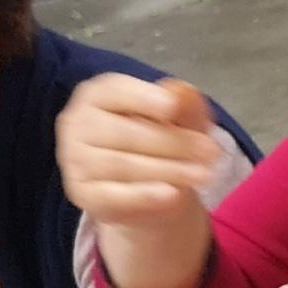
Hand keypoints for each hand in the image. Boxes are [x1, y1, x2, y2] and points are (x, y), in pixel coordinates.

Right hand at [56, 75, 223, 287]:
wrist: (148, 189)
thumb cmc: (159, 139)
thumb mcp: (179, 118)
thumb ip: (183, 103)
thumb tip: (182, 91)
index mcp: (96, 95)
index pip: (114, 91)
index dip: (142, 98)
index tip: (172, 106)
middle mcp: (77, 125)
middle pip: (124, 133)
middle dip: (172, 142)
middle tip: (211, 152)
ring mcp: (75, 161)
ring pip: (121, 165)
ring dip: (167, 170)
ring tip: (204, 175)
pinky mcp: (82, 194)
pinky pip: (113, 196)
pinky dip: (143, 195)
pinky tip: (172, 194)